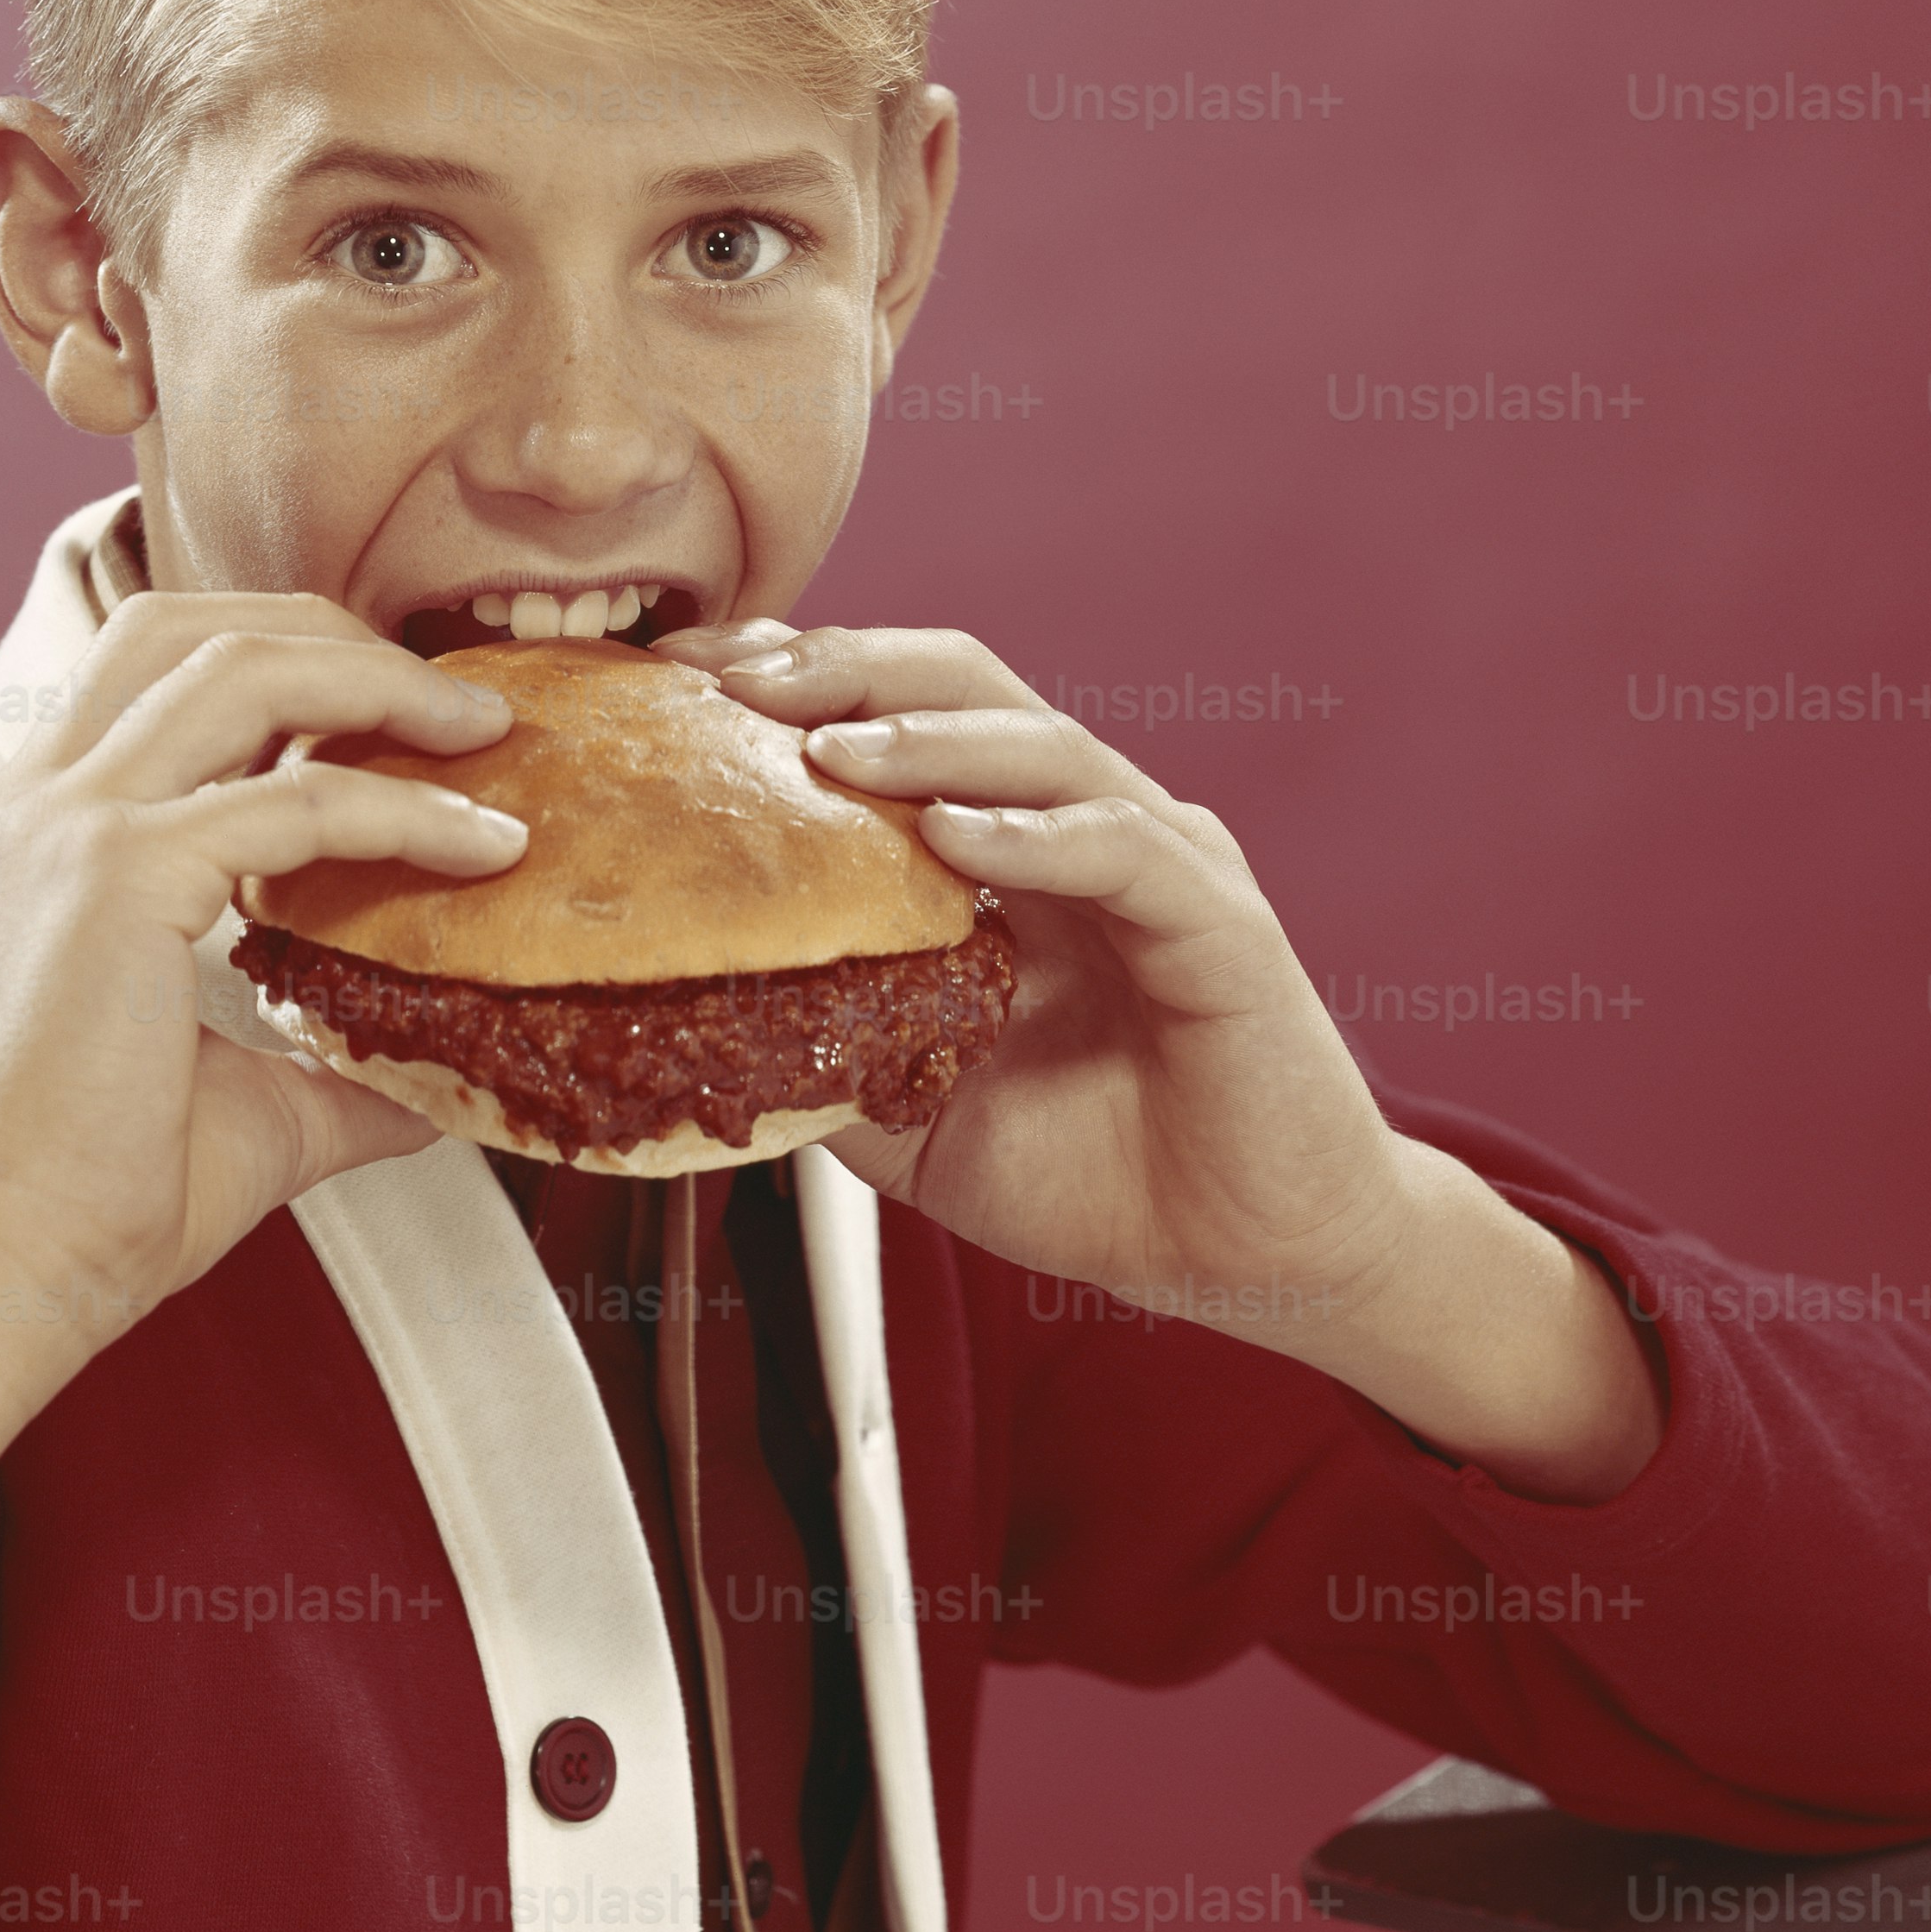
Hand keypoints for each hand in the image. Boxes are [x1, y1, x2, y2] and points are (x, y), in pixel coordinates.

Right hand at [0, 595, 523, 1343]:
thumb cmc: (90, 1208)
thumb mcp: (236, 1102)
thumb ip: (330, 1063)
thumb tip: (442, 1080)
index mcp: (28, 831)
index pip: (153, 672)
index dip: (281, 661)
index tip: (393, 709)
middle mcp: (30, 803)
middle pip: (187, 626)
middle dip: (330, 633)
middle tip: (449, 700)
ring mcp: (62, 827)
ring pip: (240, 667)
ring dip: (376, 683)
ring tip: (482, 731)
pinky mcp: (114, 876)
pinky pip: (294, 803)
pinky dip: (403, 810)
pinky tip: (484, 846)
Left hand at [660, 619, 1664, 1499]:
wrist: (1246, 1262)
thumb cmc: (1098, 1176)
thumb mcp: (917, 1112)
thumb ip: (828, 1051)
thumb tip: (684, 1026)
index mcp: (1012, 847)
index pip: (902, 716)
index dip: (802, 684)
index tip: (688, 680)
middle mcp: (1084, 825)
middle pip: (965, 685)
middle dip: (847, 669)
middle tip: (738, 680)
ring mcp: (1162, 860)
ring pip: (1042, 745)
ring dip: (930, 737)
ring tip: (832, 745)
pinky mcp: (1221, 923)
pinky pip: (1125, 850)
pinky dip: (1037, 832)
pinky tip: (956, 833)